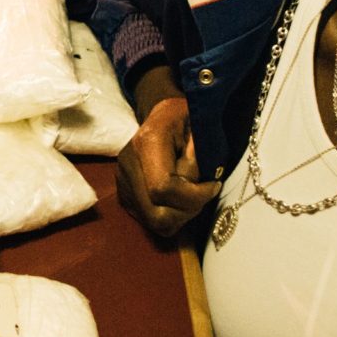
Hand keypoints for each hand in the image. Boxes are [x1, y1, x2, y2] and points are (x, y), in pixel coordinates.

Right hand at [117, 66, 220, 237]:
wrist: (164, 115)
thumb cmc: (188, 119)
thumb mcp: (202, 128)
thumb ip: (201, 154)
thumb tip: (198, 182)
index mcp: (147, 142)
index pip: (163, 189)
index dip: (193, 196)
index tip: (214, 184)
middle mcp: (128, 164)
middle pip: (157, 214)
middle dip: (187, 211)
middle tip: (204, 193)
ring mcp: (123, 181)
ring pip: (153, 222)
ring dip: (180, 216)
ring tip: (192, 196)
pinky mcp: (124, 193)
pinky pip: (150, 219)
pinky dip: (170, 216)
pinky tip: (179, 198)